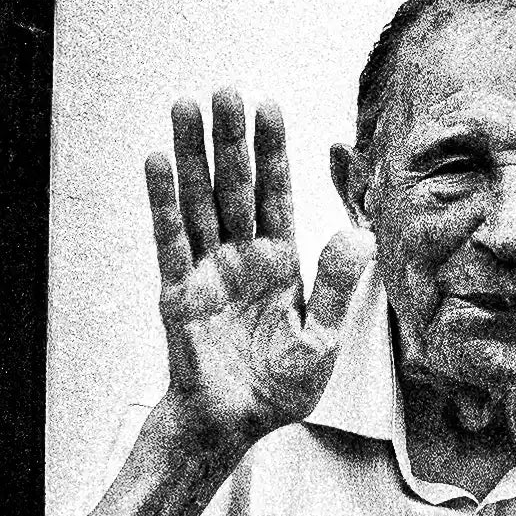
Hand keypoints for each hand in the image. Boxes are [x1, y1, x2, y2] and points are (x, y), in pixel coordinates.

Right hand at [144, 89, 373, 446]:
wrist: (236, 425)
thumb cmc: (279, 389)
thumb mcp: (321, 341)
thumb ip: (335, 288)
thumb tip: (358, 235)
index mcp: (280, 265)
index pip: (277, 196)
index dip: (273, 153)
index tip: (270, 106)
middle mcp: (242, 258)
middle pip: (235, 187)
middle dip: (231, 139)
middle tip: (226, 90)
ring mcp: (207, 271)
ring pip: (199, 201)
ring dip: (191, 155)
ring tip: (185, 106)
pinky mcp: (178, 292)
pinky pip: (170, 240)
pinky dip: (162, 202)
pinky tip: (156, 162)